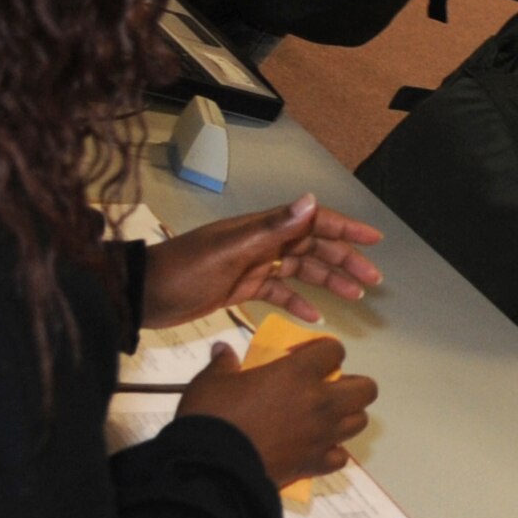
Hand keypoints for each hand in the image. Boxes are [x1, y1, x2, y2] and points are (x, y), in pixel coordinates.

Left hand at [141, 194, 382, 326]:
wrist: (143, 295)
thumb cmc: (184, 271)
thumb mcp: (230, 250)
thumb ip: (272, 227)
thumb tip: (311, 200)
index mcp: (261, 228)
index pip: (313, 222)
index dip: (345, 228)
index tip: (374, 239)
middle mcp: (261, 242)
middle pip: (313, 247)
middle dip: (345, 260)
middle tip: (372, 280)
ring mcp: (252, 265)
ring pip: (300, 270)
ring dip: (328, 281)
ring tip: (355, 298)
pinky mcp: (241, 287)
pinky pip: (278, 292)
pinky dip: (297, 302)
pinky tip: (314, 317)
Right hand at [179, 336, 376, 487]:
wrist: (211, 467)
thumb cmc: (214, 417)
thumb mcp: (213, 382)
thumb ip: (224, 363)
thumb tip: (222, 351)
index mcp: (298, 373)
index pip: (334, 350)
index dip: (323, 351)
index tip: (305, 357)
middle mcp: (320, 402)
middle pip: (365, 389)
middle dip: (351, 384)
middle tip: (326, 387)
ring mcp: (322, 435)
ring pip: (359, 422)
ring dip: (346, 416)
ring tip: (324, 416)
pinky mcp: (315, 464)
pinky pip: (340, 457)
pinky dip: (333, 451)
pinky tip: (316, 447)